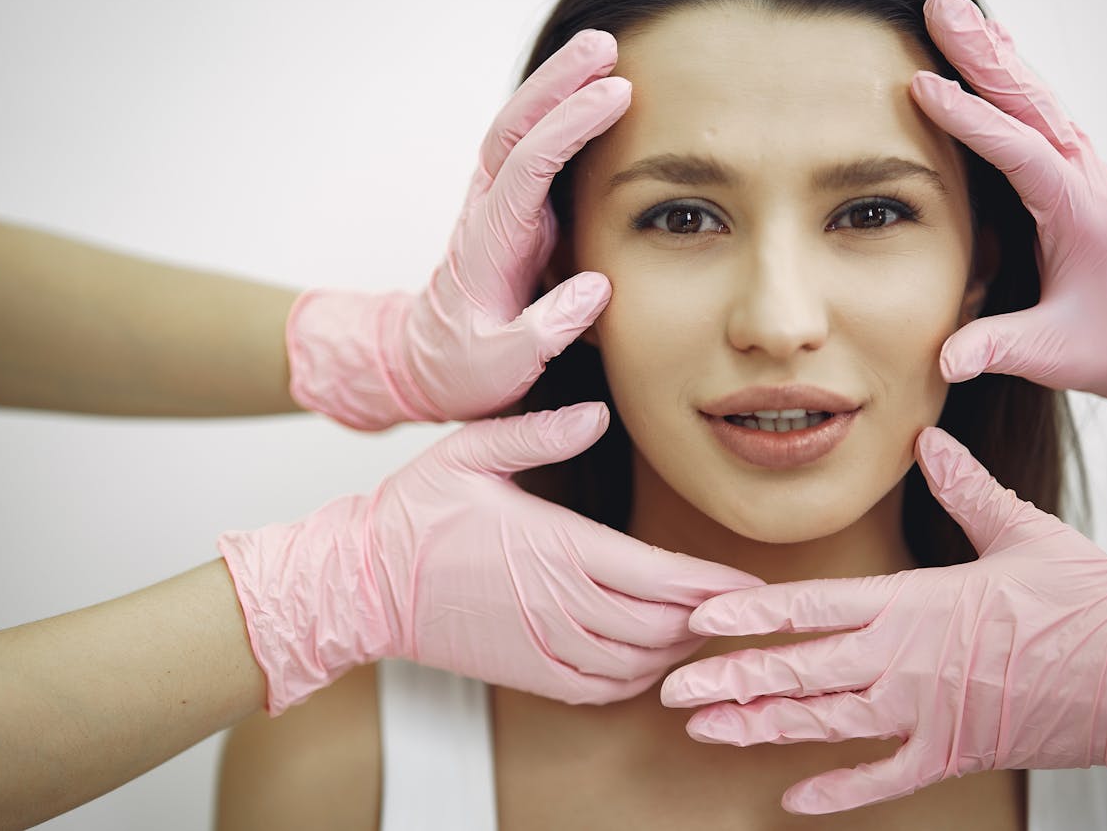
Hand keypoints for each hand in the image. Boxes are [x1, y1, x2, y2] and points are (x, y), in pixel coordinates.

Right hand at [220, 402, 763, 713]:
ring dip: (677, 649)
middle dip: (707, 618)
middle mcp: (558, 605)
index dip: (710, 585)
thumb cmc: (415, 513)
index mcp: (555, 548)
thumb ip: (538, 433)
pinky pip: (599, 689)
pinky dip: (636, 680)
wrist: (360, 582)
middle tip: (741, 606)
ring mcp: (542, 645)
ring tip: (704, 628)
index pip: (657, 576)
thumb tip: (597, 416)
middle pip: (660, 625)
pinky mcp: (526, 671)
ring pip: (636, 662)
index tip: (746, 583)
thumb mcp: (471, 451)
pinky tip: (650, 661)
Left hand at [286, 29, 629, 429]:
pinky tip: (590, 96)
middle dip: (557, 82)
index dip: (569, 127)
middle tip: (605, 45)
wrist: (425, 366)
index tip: (615, 96)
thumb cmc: (463, 370)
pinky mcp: (512, 214)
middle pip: (515, 127)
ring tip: (603, 52)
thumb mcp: (502, 366)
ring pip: (521, 131)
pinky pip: (532, 152)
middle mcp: (488, 213)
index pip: (527, 166)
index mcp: (487, 244)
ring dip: (557, 89)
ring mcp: (497, 208)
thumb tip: (596, 289)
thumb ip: (545, 332)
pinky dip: (557, 116)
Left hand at [660, 427, 1106, 828]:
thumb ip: (965, 491)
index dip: (748, 614)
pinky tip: (793, 801)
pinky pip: (882, 778)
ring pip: (824, 726)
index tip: (697, 620)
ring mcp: (924, 714)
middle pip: (800, 671)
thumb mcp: (1025, 534)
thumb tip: (931, 441)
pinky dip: (837, 791)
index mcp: (914, 603)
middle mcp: (905, 662)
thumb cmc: (1093, 607)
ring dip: (762, 729)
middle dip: (731, 679)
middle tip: (673, 688)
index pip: (811, 606)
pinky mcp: (951, 754)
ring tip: (707, 731)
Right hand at [912, 0, 1106, 411]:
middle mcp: (1086, 180)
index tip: (925, 88)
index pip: (1022, 154)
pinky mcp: (1071, 173)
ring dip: (994, 53)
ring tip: (952, 14)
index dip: (973, 121)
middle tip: (940, 10)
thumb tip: (946, 363)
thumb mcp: (1050, 352)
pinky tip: (987, 51)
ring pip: (1036, 98)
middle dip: (984, 54)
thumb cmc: (1105, 344)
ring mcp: (1081, 171)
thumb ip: (996, 348)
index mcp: (1083, 215)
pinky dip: (1008, 77)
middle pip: (1032, 103)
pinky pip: (1038, 113)